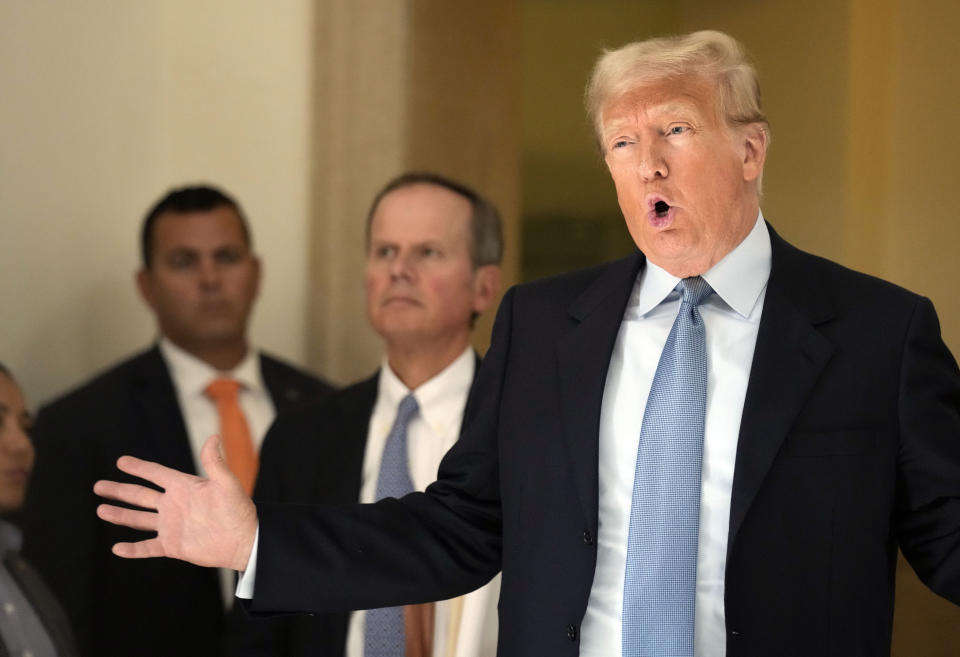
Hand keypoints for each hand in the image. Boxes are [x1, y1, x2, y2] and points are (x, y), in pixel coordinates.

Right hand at [94, 435, 256, 571]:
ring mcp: (171, 525)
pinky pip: (148, 547)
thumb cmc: (238, 510)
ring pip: (139, 519)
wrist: (244, 540)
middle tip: (98, 486)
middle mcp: (174, 505)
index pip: (156, 474)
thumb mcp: (227, 484)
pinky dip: (133, 549)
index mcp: (184, 487)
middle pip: (140, 495)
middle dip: (119, 490)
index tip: (121, 461)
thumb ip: (215, 462)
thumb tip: (213, 437)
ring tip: (101, 509)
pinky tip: (117, 548)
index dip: (139, 467)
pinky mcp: (173, 545)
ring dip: (120, 515)